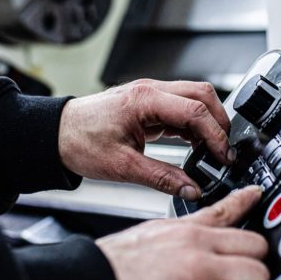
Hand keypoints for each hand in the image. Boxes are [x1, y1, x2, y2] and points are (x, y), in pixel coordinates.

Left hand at [58, 79, 234, 198]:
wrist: (55, 134)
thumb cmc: (79, 142)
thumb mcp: (123, 167)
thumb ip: (162, 178)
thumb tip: (191, 188)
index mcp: (144, 100)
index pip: (195, 111)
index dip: (215, 135)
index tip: (224, 156)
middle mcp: (150, 91)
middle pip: (203, 95)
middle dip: (220, 122)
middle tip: (224, 151)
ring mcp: (150, 95)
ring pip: (195, 98)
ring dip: (209, 122)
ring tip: (213, 151)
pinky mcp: (148, 105)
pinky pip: (181, 109)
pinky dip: (194, 125)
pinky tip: (196, 146)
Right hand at [96, 186, 267, 279]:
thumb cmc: (105, 276)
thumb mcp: (143, 241)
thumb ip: (174, 245)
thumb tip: (193, 261)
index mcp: (182, 231)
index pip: (224, 208)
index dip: (246, 201)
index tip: (255, 195)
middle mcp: (195, 245)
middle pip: (257, 246)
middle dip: (251, 272)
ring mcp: (199, 272)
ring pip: (258, 278)